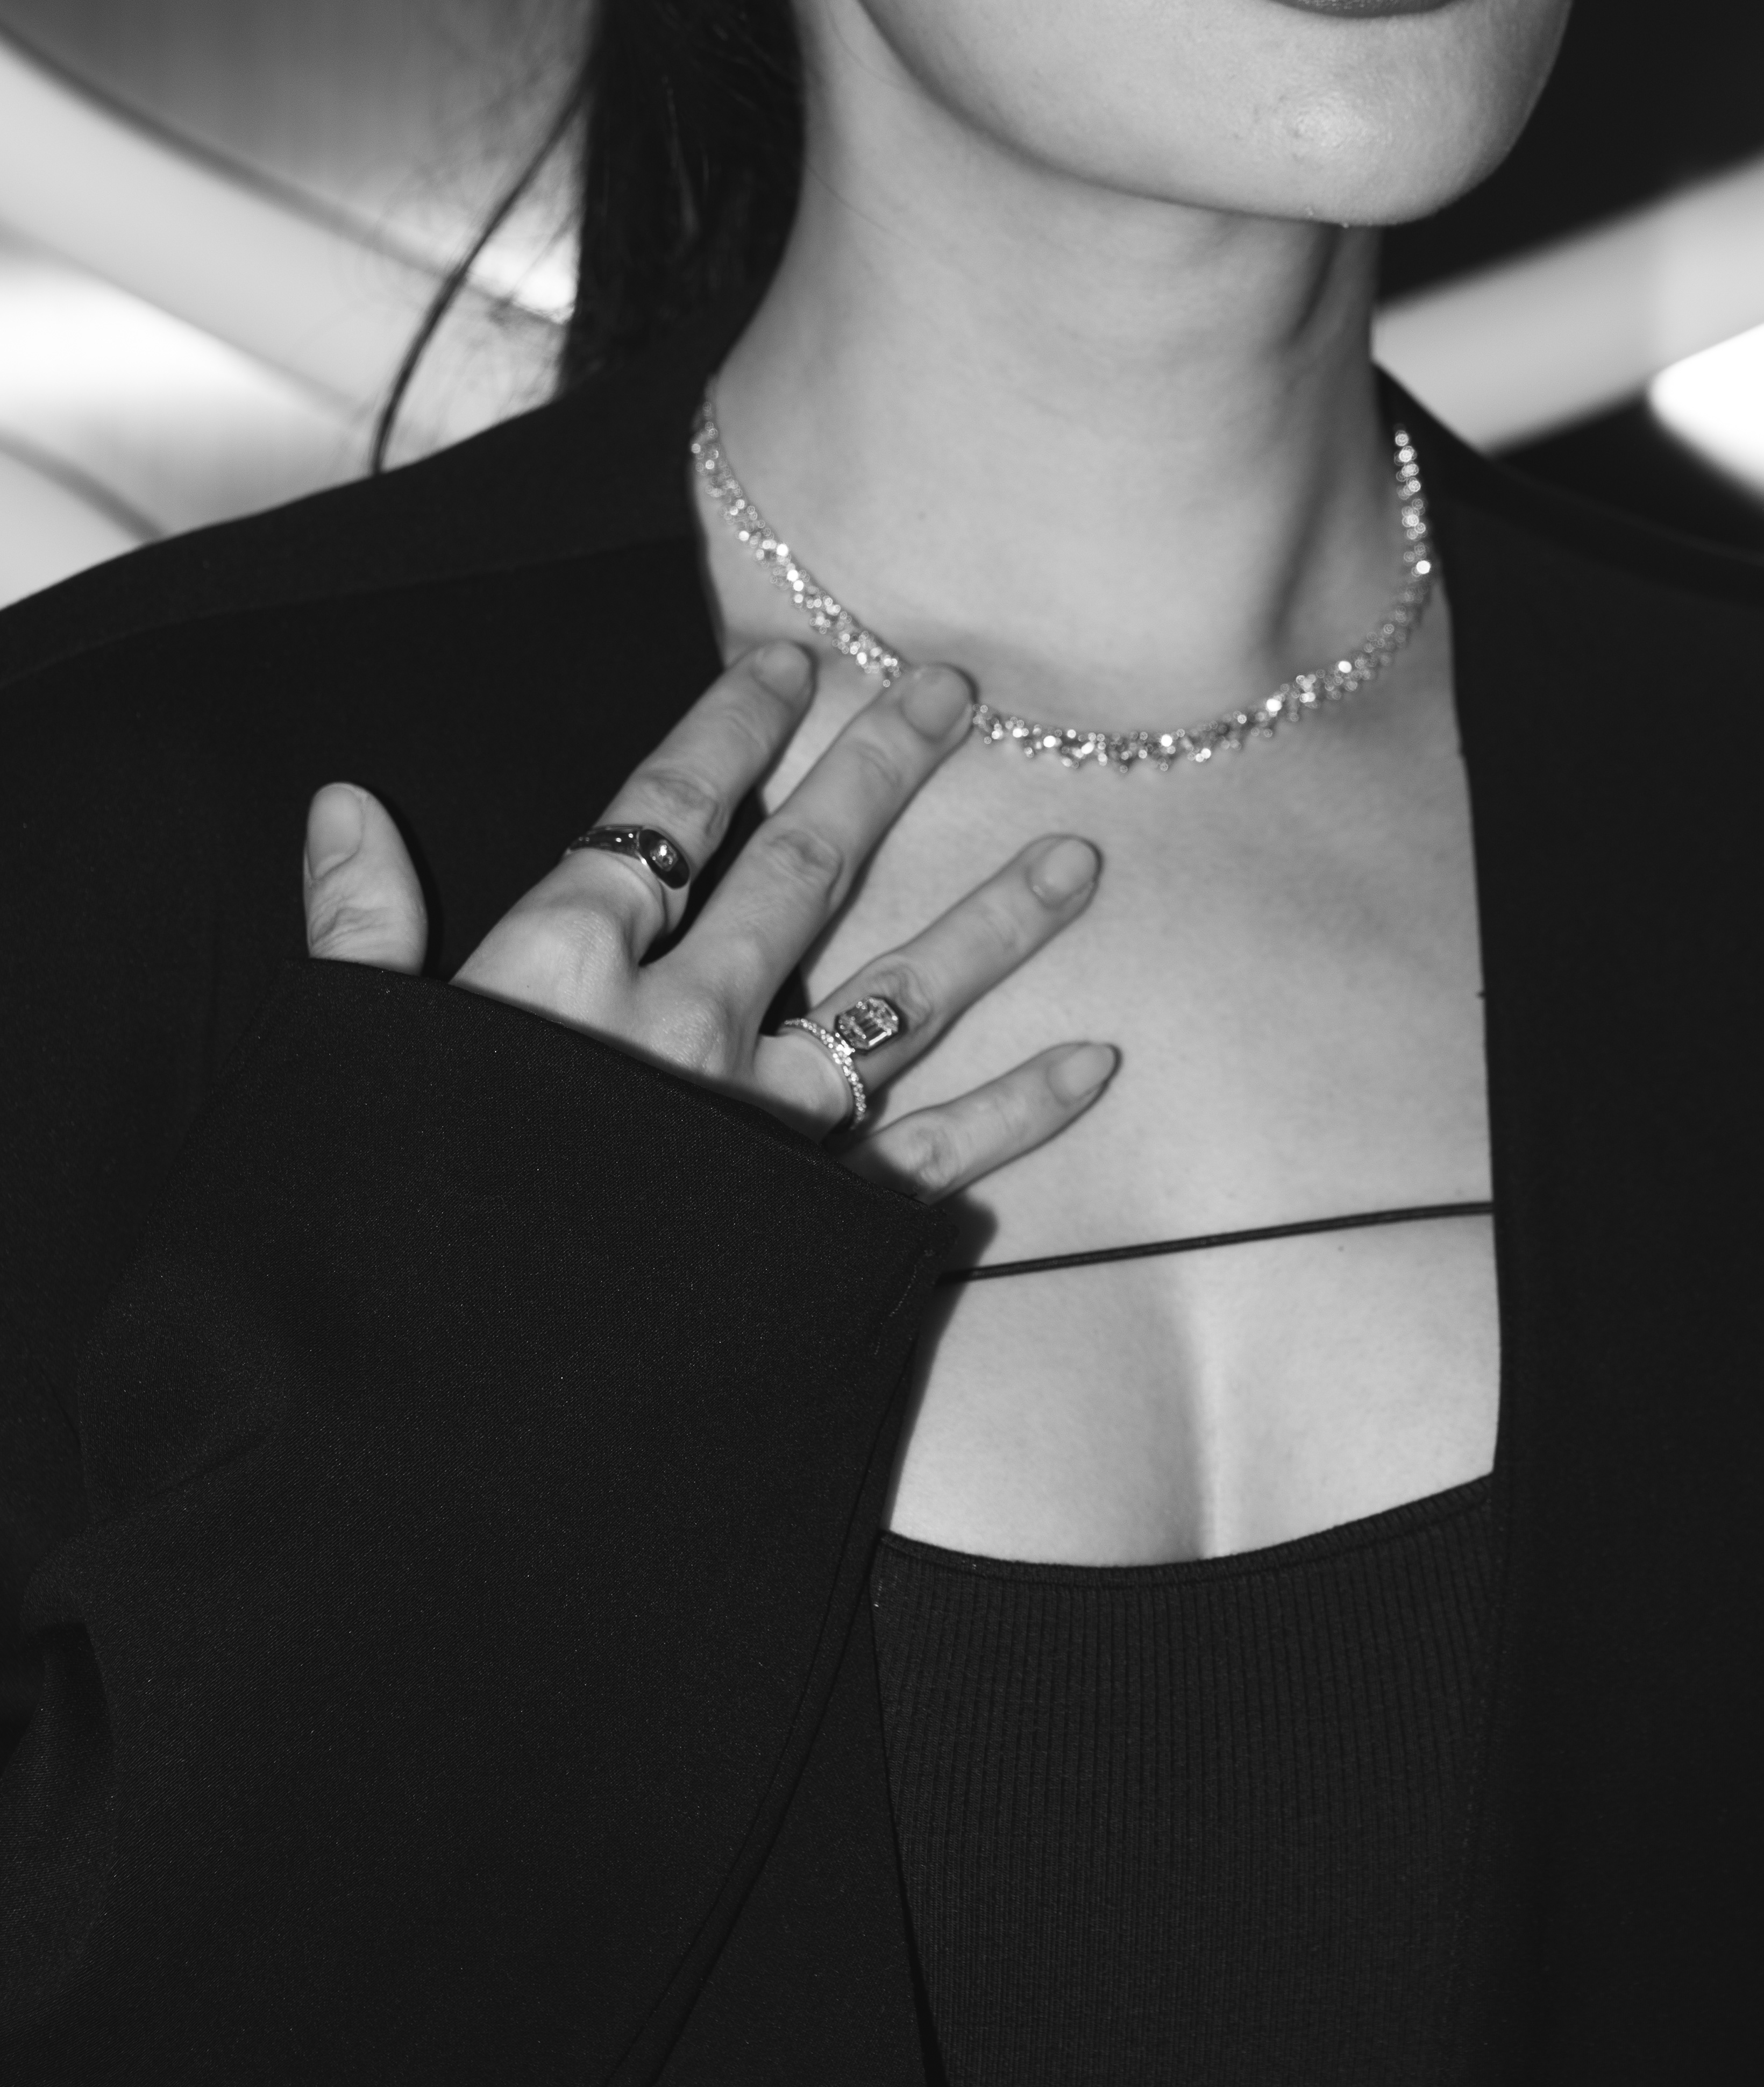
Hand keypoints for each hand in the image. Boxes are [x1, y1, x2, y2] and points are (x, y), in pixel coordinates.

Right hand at [302, 641, 1114, 1198]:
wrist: (452, 1423)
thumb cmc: (390, 1237)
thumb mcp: (357, 1071)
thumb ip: (363, 934)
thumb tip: (345, 808)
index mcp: (567, 973)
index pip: (663, 815)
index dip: (726, 729)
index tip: (786, 663)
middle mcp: (688, 1030)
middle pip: (802, 872)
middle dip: (880, 771)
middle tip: (954, 691)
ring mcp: (766, 1126)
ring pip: (903, 997)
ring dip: (996, 925)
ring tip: (1079, 857)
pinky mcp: (818, 1225)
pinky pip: (937, 1154)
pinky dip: (1021, 1112)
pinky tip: (1096, 1062)